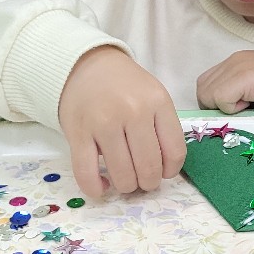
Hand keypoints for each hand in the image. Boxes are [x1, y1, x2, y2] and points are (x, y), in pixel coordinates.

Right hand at [58, 46, 185, 198]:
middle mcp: (133, 111)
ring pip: (122, 175)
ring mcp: (104, 122)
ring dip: (126, 187)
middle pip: (149, 167)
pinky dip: (96, 188)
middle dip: (148, 183)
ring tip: (124, 181)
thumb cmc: (124, 85)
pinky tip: (101, 187)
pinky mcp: (78, 133)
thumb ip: (162, 127)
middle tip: (143, 180)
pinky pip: (87, 173)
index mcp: (158, 101)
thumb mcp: (153, 95)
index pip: (175, 152)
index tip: (163, 172)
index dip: (170, 171)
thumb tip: (164, 170)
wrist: (86, 64)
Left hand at [196, 52, 253, 114]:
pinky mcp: (244, 77)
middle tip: (244, 110)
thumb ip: (238, 96)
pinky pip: (220, 99)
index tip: (237, 111)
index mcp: (236, 63)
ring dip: (224, 107)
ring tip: (250, 106)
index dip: (216, 103)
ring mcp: (237, 67)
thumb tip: (219, 119)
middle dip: (217, 107)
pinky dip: (233, 108)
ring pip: (207, 94)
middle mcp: (233, 61)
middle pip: (202, 90)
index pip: (206, 85)